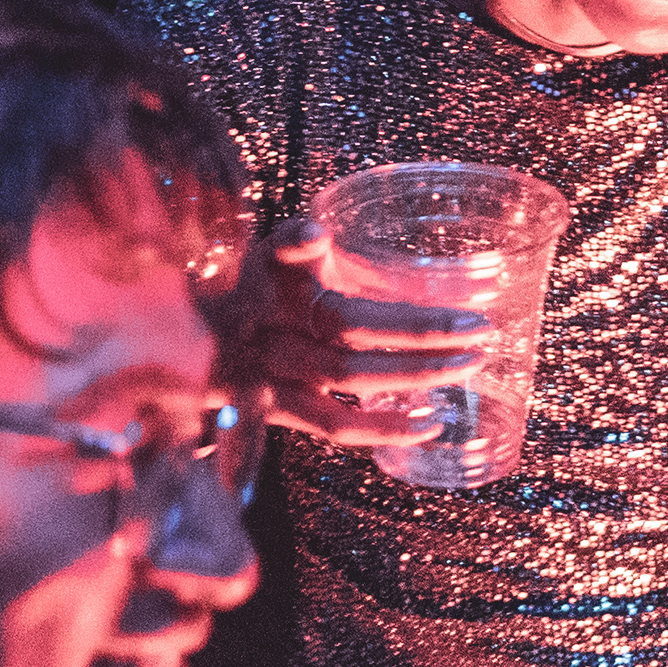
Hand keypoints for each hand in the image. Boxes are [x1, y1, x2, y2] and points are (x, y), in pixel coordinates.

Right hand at [217, 219, 491, 446]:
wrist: (189, 355)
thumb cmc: (253, 299)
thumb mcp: (276, 264)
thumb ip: (319, 253)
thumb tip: (353, 246)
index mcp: (264, 271)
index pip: (280, 250)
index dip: (299, 245)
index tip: (315, 239)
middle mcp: (261, 317)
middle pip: (342, 323)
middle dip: (417, 327)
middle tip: (478, 326)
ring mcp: (265, 367)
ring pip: (345, 373)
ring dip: (414, 372)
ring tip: (469, 365)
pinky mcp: (271, 408)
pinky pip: (333, 424)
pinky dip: (384, 427)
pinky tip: (430, 422)